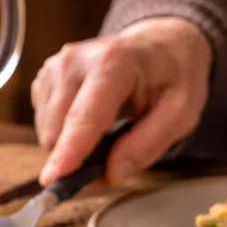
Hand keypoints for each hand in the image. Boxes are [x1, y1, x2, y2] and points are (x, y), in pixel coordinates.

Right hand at [32, 17, 212, 185]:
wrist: (161, 46)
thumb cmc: (172, 78)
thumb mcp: (181, 113)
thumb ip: (147, 145)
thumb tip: (110, 174)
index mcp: (113, 62)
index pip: (85, 115)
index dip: (69, 151)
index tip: (52, 180)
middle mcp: (75, 60)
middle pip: (58, 129)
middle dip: (77, 156)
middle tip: (110, 158)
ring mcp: (56, 67)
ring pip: (48, 132)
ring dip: (72, 144)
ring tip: (106, 128)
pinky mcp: (45, 78)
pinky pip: (44, 124)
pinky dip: (64, 133)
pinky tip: (89, 118)